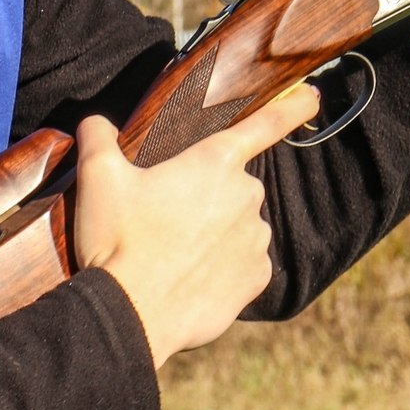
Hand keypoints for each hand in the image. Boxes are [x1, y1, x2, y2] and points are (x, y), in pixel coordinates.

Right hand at [69, 84, 320, 367]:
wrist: (132, 313)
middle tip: (166, 219)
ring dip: (216, 234)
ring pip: (240, 226)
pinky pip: (245, 264)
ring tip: (174, 254)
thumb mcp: (98, 179)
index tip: (313, 95)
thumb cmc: (118, 240)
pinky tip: (193, 278)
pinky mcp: (257, 278)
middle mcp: (246, 195)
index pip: (265, 123)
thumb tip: (96, 123)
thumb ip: (99, 139)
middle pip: (233, 185)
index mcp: (215, 161)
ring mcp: (256, 238)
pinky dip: (224, 268)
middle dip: (207, 197)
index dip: (293, 106)